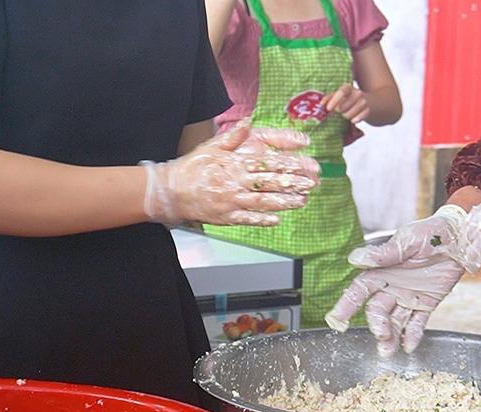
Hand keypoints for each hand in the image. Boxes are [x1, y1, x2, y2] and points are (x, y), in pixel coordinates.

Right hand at [143, 123, 319, 226]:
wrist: (171, 191)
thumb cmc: (192, 168)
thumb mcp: (211, 147)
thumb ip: (232, 137)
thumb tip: (247, 122)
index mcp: (233, 164)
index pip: (265, 163)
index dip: (286, 165)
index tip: (302, 165)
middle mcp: (234, 183)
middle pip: (268, 183)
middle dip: (291, 184)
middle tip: (310, 184)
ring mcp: (230, 202)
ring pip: (261, 202)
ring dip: (283, 203)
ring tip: (301, 202)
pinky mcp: (225, 217)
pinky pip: (247, 219)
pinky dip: (262, 220)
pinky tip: (276, 220)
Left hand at [324, 84, 368, 123]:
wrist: (370, 101)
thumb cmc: (349, 99)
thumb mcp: (339, 95)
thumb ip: (329, 97)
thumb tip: (320, 104)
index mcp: (348, 87)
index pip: (341, 92)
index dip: (334, 101)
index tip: (328, 108)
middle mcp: (357, 93)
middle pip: (342, 107)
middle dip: (339, 110)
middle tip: (340, 110)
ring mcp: (363, 101)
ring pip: (349, 114)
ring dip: (346, 116)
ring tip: (347, 113)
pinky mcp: (368, 110)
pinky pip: (358, 118)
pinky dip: (354, 120)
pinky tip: (353, 119)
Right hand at [325, 205, 472, 355]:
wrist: (461, 238)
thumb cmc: (431, 233)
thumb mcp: (406, 241)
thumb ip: (383, 255)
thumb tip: (354, 259)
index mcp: (381, 271)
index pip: (359, 291)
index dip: (346, 306)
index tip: (337, 322)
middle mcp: (391, 287)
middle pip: (377, 310)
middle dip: (376, 324)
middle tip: (380, 334)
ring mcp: (408, 297)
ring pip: (394, 321)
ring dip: (390, 336)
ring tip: (388, 351)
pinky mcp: (426, 303)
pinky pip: (417, 323)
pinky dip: (412, 335)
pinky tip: (408, 347)